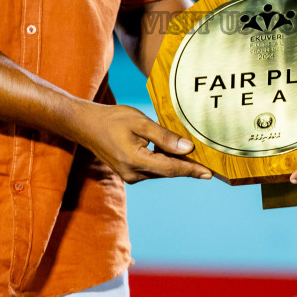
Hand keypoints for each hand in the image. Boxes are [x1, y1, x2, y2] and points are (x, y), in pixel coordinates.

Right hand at [79, 104, 211, 182]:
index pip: (170, 168)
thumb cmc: (113, 120)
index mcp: (135, 161)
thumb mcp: (140, 123)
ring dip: (175, 162)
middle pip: (167, 171)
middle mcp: (133, 174)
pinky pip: (152, 169)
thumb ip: (164, 137)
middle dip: (187, 166)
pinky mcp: (129, 173)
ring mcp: (130, 176)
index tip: (209, 173)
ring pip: (160, 170)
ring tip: (194, 154)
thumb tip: (187, 148)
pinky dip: (163, 161)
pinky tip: (172, 150)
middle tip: (208, 161)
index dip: (191, 170)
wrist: (86, 126)